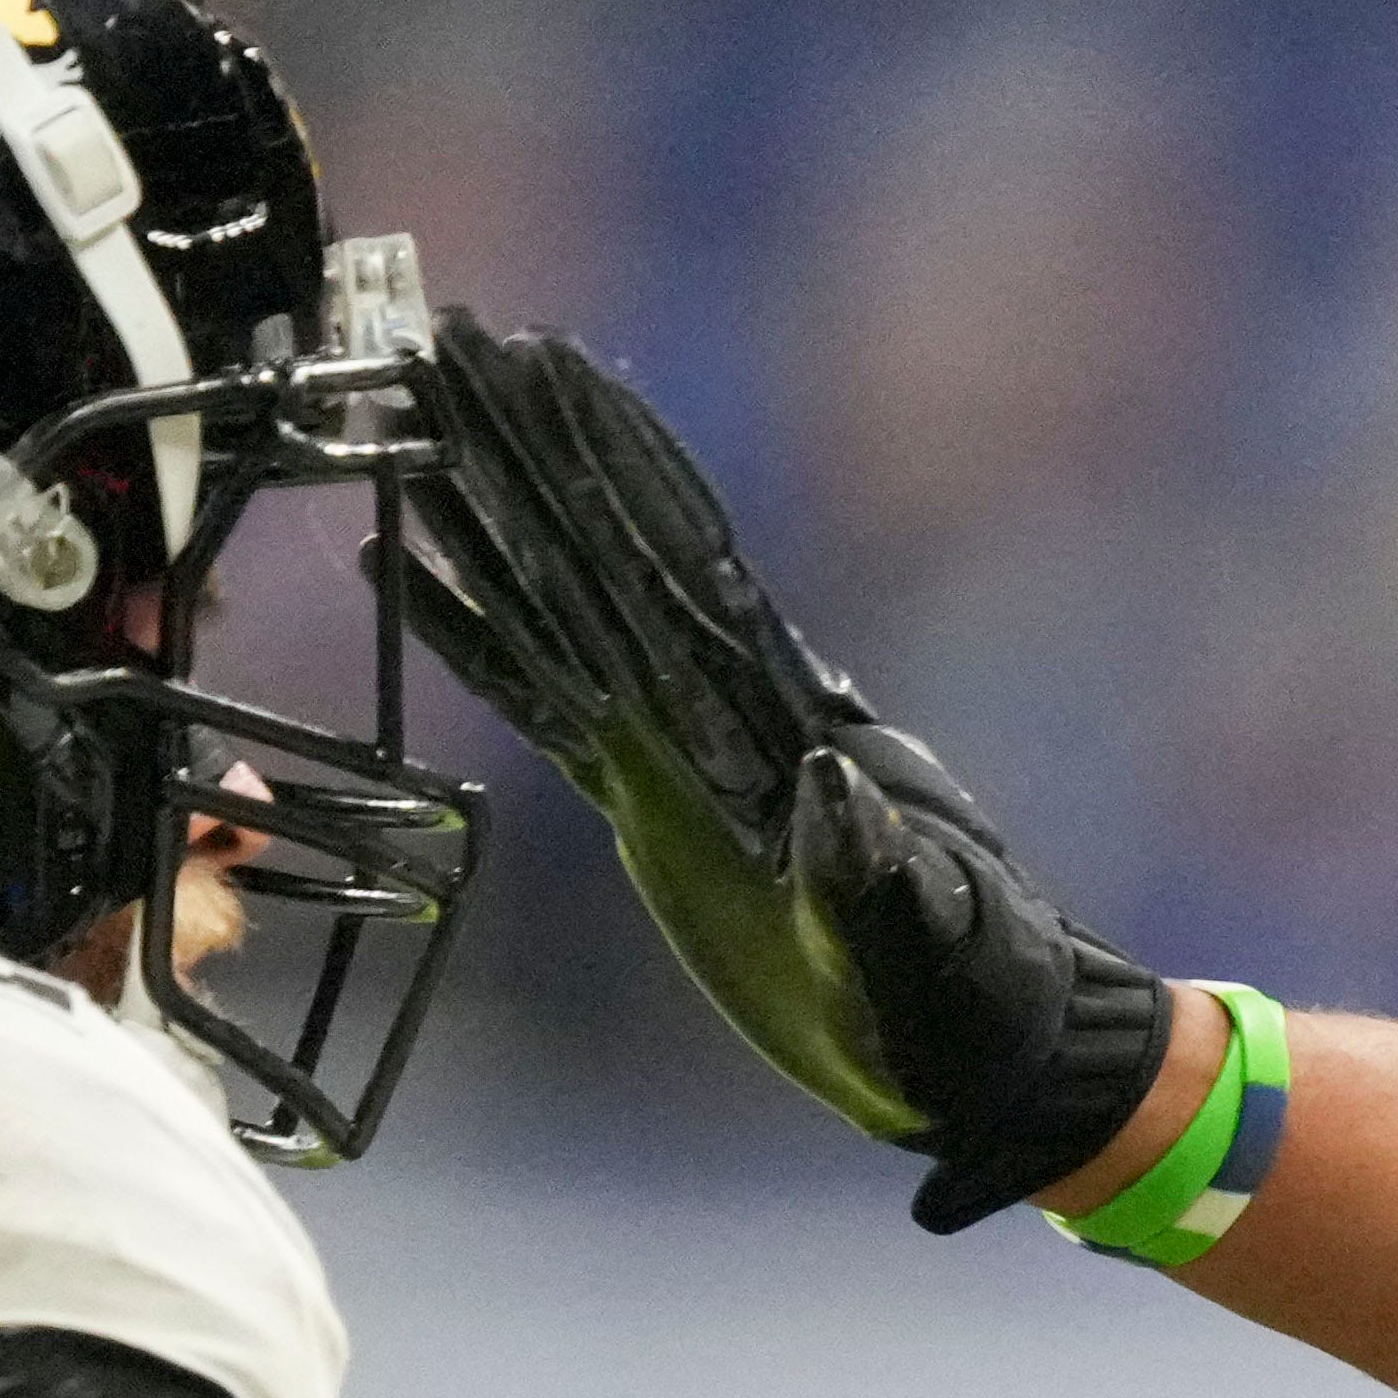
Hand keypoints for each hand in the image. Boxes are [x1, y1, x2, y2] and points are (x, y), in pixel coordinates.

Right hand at [380, 315, 1176, 1226]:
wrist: (988, 1054)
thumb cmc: (974, 1005)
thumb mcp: (935, 950)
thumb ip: (877, 876)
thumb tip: (832, 782)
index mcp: (793, 729)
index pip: (684, 576)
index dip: (615, 475)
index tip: (552, 376)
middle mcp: (731, 716)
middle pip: (611, 559)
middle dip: (533, 453)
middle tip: (455, 344)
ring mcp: (688, 753)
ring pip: (569, 608)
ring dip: (495, 514)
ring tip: (421, 419)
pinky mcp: (660, 807)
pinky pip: (548, 702)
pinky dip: (477, 635)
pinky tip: (410, 574)